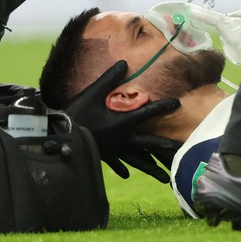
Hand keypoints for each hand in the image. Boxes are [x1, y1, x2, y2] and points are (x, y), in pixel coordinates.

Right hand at [61, 60, 179, 181]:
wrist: (60, 136)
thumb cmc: (77, 113)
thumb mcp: (93, 92)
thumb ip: (109, 78)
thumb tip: (124, 62)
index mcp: (122, 122)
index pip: (148, 112)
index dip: (163, 106)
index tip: (177, 103)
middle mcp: (123, 138)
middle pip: (149, 143)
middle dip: (165, 146)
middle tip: (180, 151)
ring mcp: (115, 149)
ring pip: (138, 160)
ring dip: (151, 168)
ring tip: (165, 179)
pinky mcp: (104, 155)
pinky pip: (117, 163)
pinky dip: (122, 168)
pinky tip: (126, 175)